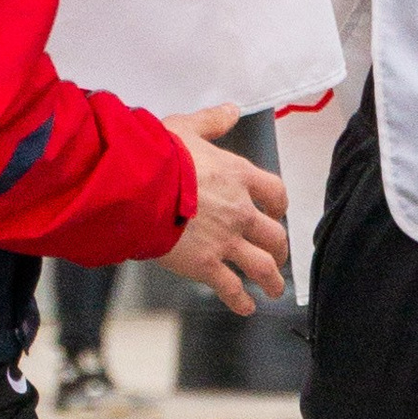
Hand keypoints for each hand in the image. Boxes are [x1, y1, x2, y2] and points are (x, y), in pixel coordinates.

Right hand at [160, 104, 289, 314]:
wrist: (138, 188)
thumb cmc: (158, 157)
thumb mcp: (187, 128)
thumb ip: (212, 121)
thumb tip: (231, 110)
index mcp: (239, 177)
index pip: (275, 193)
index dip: (279, 205)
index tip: (277, 212)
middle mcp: (240, 211)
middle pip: (275, 235)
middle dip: (279, 248)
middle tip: (277, 255)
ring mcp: (226, 241)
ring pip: (263, 266)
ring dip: (272, 280)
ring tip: (273, 288)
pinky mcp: (206, 265)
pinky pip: (232, 288)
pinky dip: (241, 301)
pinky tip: (246, 308)